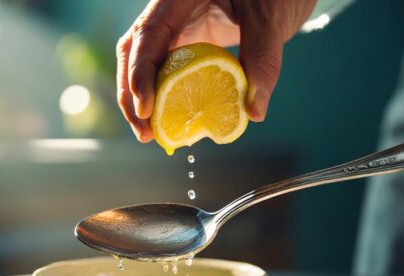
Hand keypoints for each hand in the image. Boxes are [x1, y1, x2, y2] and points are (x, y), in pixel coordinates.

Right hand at [116, 0, 316, 141]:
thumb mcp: (271, 18)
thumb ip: (263, 60)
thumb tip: (253, 111)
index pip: (149, 32)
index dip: (141, 72)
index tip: (146, 108)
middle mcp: (170, 9)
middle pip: (135, 51)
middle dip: (132, 94)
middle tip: (144, 132)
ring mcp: (177, 26)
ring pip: (144, 62)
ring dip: (142, 100)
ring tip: (150, 135)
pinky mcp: (187, 42)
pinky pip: (166, 70)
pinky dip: (164, 96)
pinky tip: (169, 120)